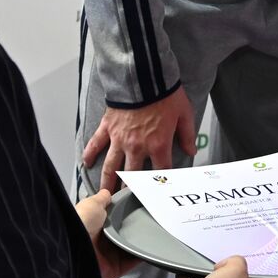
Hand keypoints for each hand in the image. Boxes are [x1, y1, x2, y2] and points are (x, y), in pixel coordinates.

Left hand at [74, 189, 139, 277]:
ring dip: (139, 242)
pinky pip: (132, 263)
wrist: (76, 248)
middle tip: (145, 218)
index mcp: (92, 226)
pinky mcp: (114, 269)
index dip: (122, 213)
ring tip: (150, 232)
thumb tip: (106, 193)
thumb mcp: (91, 204)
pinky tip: (147, 248)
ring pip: (128, 249)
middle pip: (121, 234)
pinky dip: (140, 257)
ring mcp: (106, 257)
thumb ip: (101, 199)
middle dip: (133, 228)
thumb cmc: (80, 224)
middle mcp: (98, 243)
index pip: (111, 220)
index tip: (134, 207)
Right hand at [82, 85, 196, 192]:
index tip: (159, 192)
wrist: (144, 77)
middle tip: (128, 199)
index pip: (161, 171)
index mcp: (158, 144)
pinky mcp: (107, 128)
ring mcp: (119, 139)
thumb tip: (191, 151)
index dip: (161, 184)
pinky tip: (86, 164)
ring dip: (108, 182)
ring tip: (106, 194)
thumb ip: (187, 135)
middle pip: (132, 175)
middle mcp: (137, 146)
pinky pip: (95, 144)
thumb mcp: (184, 113)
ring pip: (112, 166)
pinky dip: (90, 155)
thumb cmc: (165, 94)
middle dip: (131, 190)